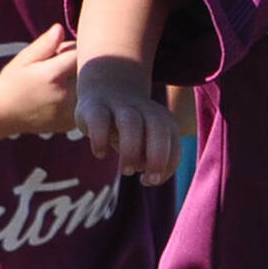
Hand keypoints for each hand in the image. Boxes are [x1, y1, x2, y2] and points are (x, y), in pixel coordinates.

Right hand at [0, 24, 79, 136]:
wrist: (2, 114)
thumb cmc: (13, 81)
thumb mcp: (24, 59)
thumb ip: (44, 44)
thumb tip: (60, 28)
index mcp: (53, 75)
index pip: (79, 53)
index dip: (74, 49)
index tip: (63, 52)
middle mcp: (64, 95)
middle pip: (87, 72)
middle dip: (78, 66)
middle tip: (61, 68)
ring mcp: (68, 112)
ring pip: (88, 90)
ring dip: (81, 83)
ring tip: (60, 83)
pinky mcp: (70, 124)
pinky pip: (84, 105)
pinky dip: (79, 99)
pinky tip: (61, 98)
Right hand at [75, 54, 179, 184]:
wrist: (105, 87)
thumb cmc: (129, 127)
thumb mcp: (144, 142)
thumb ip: (150, 158)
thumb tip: (143, 167)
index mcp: (163, 121)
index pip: (173, 145)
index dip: (166, 167)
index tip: (149, 180)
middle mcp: (145, 111)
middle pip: (158, 129)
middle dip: (157, 158)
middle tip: (146, 181)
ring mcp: (120, 106)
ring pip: (130, 123)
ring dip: (131, 150)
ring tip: (126, 171)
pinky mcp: (94, 106)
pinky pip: (99, 120)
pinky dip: (100, 140)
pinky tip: (100, 154)